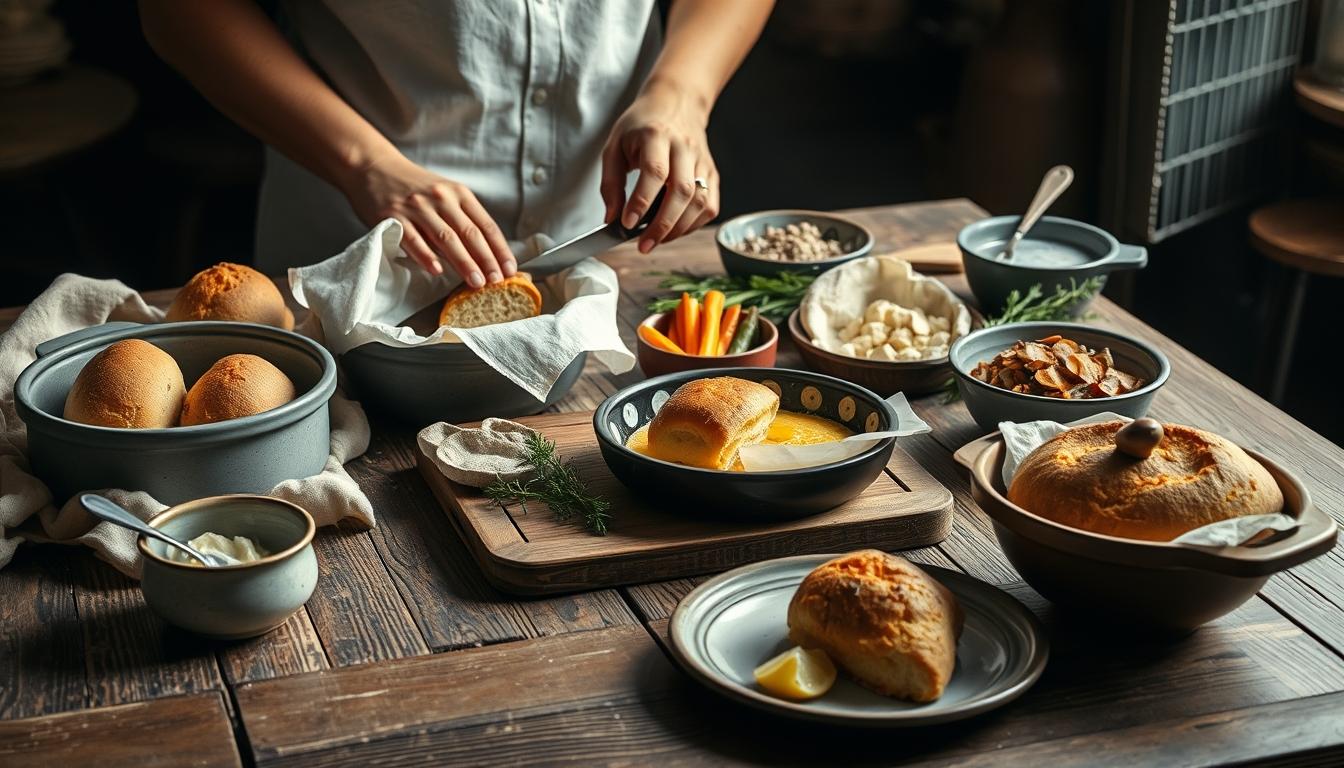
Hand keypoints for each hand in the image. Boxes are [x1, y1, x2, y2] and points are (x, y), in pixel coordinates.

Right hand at [339, 149, 514, 285]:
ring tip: (475, 282)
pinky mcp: (393, 217)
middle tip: (496, 281)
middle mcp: (441, 198)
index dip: (500, 249)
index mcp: (458, 193)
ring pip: (445, 238)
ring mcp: (416, 207)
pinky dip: (426, 256)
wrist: (373, 167)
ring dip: (463, 262)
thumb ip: (462, 217)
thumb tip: (485, 253)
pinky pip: (413, 239)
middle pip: (469, 233)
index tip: (509, 269)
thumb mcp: (444, 193)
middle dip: (486, 260)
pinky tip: (437, 271)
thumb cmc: (414, 186)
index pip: (486, 225)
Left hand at [600, 82, 719, 253]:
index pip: (654, 172)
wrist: (677, 103)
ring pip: (700, 202)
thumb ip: (610, 183)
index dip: (642, 201)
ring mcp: (702, 161)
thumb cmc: (641, 126)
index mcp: (656, 136)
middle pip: (681, 191)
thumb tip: (612, 218)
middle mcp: (684, 147)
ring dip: (679, 229)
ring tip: (656, 240)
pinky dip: (694, 224)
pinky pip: (710, 205)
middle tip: (643, 244)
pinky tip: (675, 229)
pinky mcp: (712, 173)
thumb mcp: (614, 146)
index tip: (627, 223)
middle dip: (662, 225)